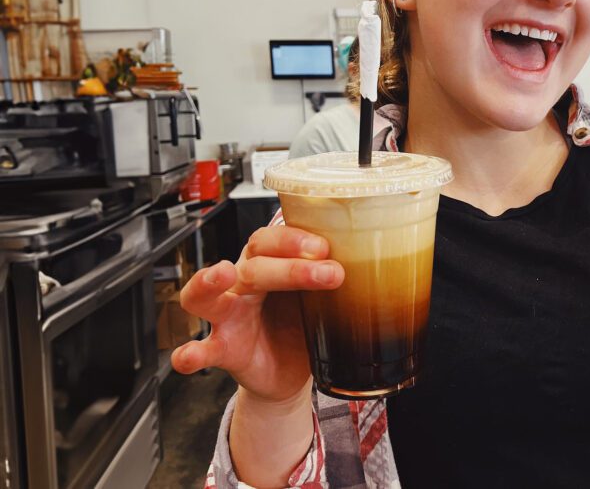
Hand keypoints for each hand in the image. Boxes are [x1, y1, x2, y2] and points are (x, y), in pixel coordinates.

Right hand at [171, 225, 344, 402]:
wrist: (288, 372)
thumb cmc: (300, 323)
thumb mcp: (320, 298)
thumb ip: (336, 282)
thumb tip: (379, 265)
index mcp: (266, 265)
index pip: (271, 239)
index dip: (295, 239)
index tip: (326, 247)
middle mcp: (242, 285)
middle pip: (253, 264)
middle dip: (290, 267)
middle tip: (329, 272)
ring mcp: (227, 317)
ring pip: (205, 295)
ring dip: (208, 280)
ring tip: (222, 273)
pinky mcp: (222, 350)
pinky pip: (200, 349)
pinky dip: (190, 353)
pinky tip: (188, 356)